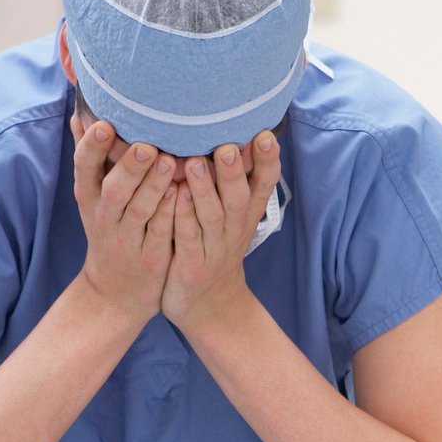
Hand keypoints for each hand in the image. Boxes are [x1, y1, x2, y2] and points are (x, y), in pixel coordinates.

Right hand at [69, 119, 176, 322]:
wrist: (115, 291)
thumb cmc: (109, 229)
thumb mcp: (92, 196)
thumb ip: (89, 156)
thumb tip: (79, 111)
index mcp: (89, 198)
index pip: (84, 168)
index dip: (91, 147)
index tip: (104, 124)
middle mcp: (105, 217)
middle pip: (114, 190)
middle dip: (128, 167)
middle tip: (146, 145)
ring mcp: (128, 239)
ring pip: (140, 211)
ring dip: (154, 187)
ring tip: (170, 162)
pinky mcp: (151, 256)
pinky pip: (162, 232)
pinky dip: (172, 213)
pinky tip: (186, 192)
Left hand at [162, 131, 279, 333]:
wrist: (208, 307)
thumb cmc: (214, 249)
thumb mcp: (232, 218)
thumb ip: (232, 181)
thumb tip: (233, 134)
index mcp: (245, 216)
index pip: (263, 185)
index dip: (267, 162)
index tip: (265, 135)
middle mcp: (234, 230)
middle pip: (239, 197)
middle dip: (235, 171)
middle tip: (229, 145)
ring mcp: (214, 249)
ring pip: (212, 216)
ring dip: (204, 189)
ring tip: (194, 162)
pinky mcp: (192, 266)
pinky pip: (187, 238)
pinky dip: (182, 218)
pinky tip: (174, 197)